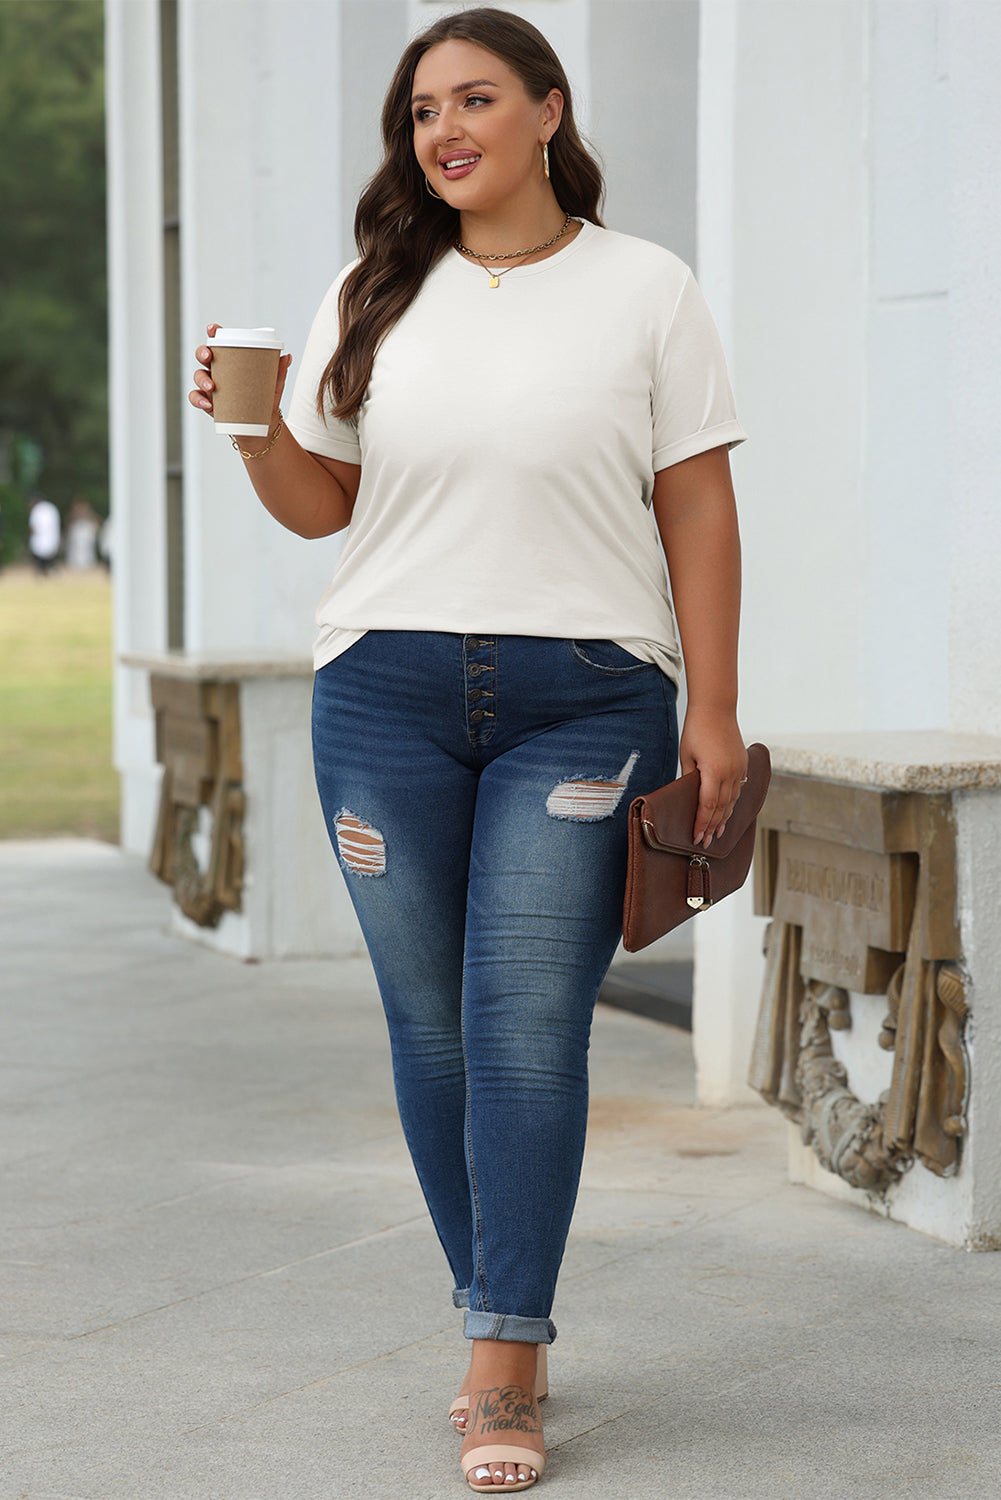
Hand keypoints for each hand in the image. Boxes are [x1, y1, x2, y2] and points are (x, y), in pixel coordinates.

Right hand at [187, 322, 292, 427]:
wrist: (261, 426)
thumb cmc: (265, 400)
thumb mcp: (273, 385)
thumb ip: (279, 371)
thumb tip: (287, 356)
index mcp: (231, 361)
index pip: (220, 343)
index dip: (214, 333)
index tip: (213, 329)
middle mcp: (218, 370)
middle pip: (203, 355)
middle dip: (202, 352)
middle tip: (209, 357)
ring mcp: (210, 386)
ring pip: (198, 375)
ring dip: (201, 379)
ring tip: (211, 387)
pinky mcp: (208, 402)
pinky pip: (196, 398)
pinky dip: (198, 400)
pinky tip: (208, 404)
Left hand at [678, 704, 746, 846]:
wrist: (717, 708)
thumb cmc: (696, 730)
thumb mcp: (687, 756)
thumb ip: (690, 779)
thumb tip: (689, 798)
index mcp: (714, 772)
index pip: (707, 806)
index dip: (701, 824)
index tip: (696, 837)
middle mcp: (731, 773)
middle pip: (721, 808)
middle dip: (711, 827)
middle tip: (704, 843)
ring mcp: (739, 769)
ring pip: (732, 801)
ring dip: (723, 818)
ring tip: (716, 834)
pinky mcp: (743, 764)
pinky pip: (738, 790)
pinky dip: (731, 804)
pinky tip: (727, 812)